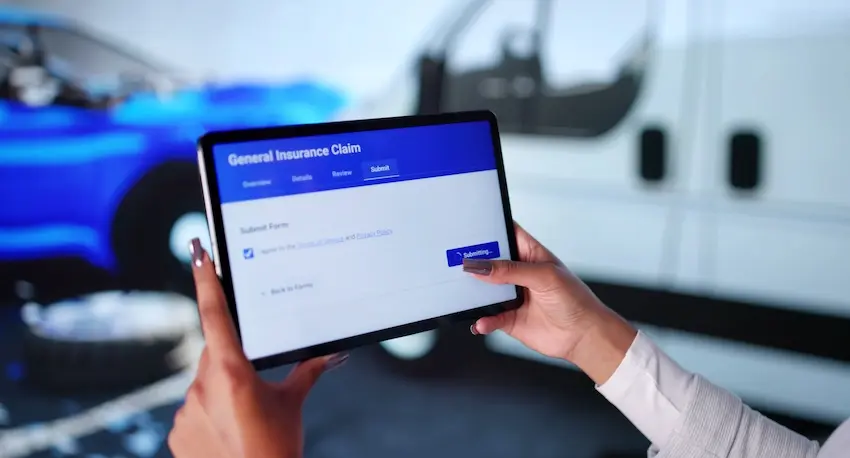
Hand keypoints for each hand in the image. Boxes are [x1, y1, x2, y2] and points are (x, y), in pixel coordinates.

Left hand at [168, 239, 347, 457]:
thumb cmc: (275, 449)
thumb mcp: (293, 404)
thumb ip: (307, 372)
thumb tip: (332, 354)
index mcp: (231, 371)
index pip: (215, 313)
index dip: (206, 279)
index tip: (197, 252)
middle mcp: (202, 386)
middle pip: (214, 353)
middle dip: (233, 359)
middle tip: (254, 384)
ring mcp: (185, 410)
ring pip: (204, 383)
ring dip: (222, 390)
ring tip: (246, 417)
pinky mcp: (177, 431)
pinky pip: (193, 409)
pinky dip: (209, 413)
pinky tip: (230, 431)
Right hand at [464, 223, 636, 383]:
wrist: (584, 335)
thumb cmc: (575, 299)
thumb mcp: (544, 276)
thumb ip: (510, 270)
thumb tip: (480, 266)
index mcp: (528, 253)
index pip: (504, 234)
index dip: (487, 230)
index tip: (467, 228)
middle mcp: (517, 273)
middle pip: (487, 262)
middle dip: (471, 262)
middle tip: (455, 263)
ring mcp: (511, 296)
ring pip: (483, 291)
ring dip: (472, 293)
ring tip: (461, 294)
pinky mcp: (508, 319)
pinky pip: (488, 318)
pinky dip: (482, 321)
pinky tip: (481, 322)